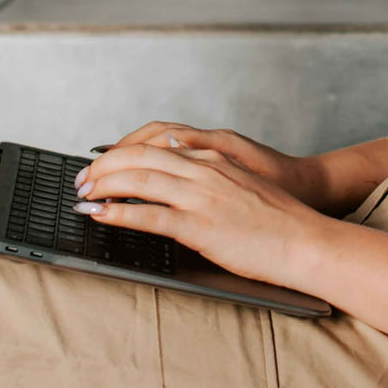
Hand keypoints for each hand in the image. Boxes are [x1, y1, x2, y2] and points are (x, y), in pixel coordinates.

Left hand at [71, 141, 327, 289]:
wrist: (306, 242)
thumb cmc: (277, 220)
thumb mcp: (240, 183)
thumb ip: (209, 174)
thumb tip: (174, 170)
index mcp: (212, 158)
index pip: (154, 145)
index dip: (121, 153)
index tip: (102, 164)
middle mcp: (203, 170)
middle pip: (138, 157)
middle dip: (103, 166)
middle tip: (82, 179)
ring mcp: (201, 197)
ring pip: (138, 180)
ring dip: (102, 186)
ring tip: (82, 194)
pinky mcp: (200, 226)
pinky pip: (148, 216)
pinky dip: (117, 214)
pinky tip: (99, 215)